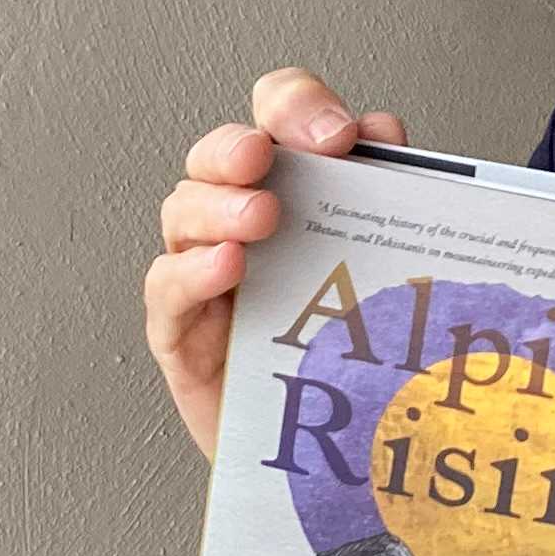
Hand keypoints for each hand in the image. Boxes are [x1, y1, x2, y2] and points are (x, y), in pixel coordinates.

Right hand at [143, 66, 403, 459]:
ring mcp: (204, 275)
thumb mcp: (384, 266)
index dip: (295, 105)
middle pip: (214, 157)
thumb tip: (386, 130)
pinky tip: (227, 268)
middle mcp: (240, 221)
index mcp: (294, 188)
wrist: (334, 450)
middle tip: (265, 157)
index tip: (338, 134)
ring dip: (217, 207)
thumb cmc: (351, 350)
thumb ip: (387, 196)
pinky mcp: (183, 335)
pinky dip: (192, 273)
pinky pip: (167, 292)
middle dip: (235, 147)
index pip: (277, 115)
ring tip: (259, 218)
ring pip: (182, 213)